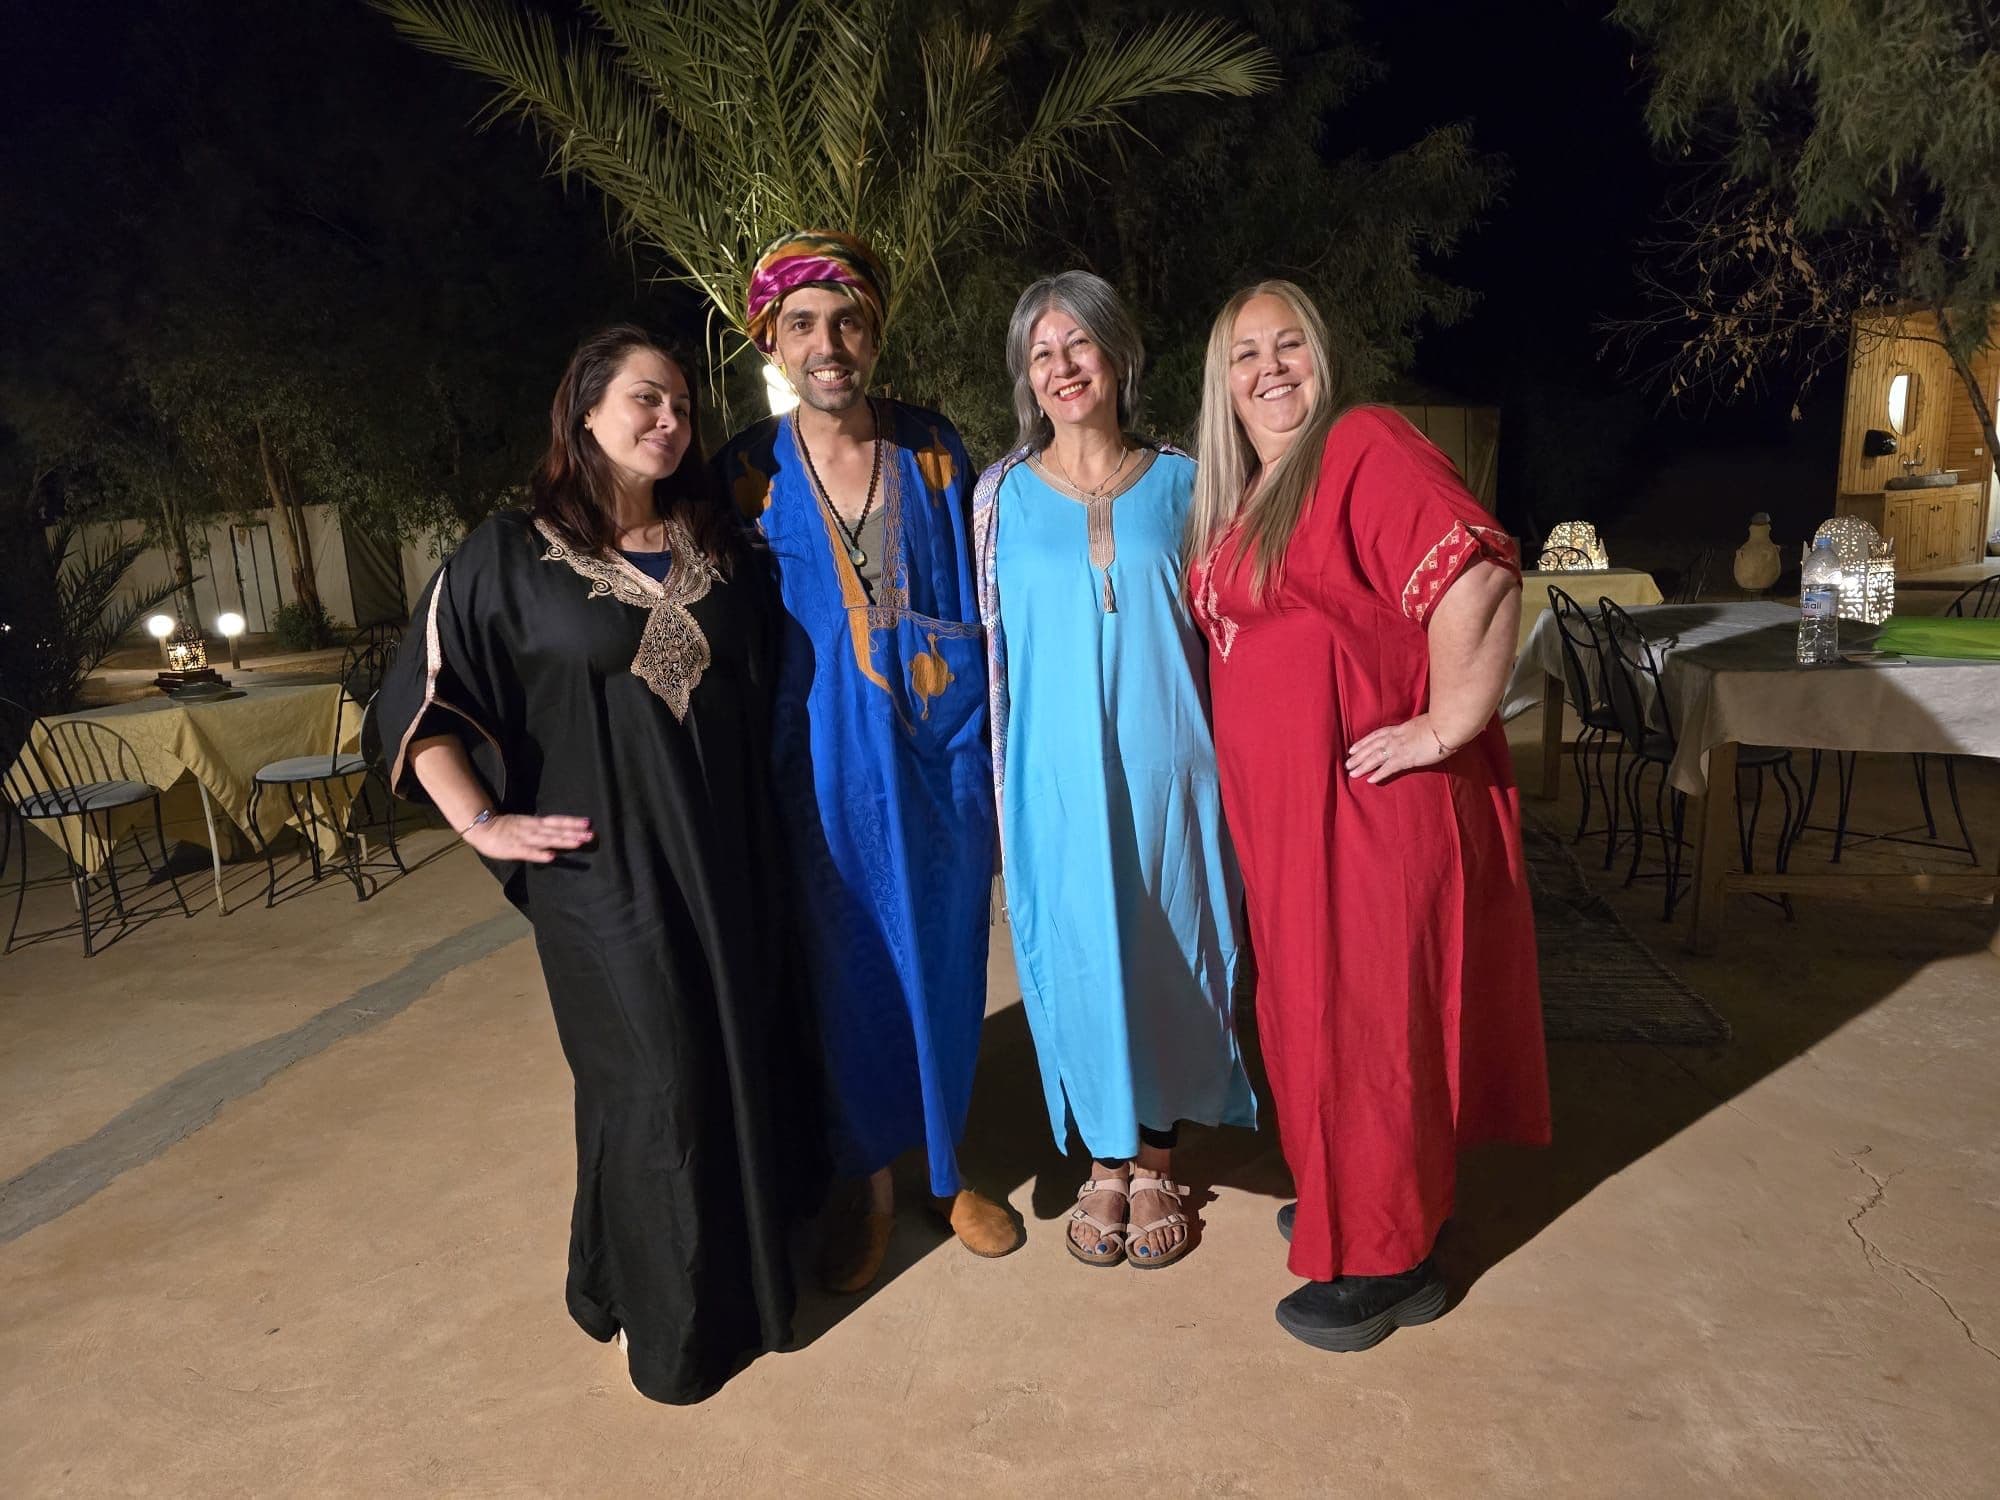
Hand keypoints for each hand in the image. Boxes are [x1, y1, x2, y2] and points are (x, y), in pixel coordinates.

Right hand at [463, 813, 592, 862]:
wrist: (481, 828)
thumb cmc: (505, 828)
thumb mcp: (526, 824)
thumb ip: (542, 829)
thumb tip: (560, 833)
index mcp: (535, 823)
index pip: (556, 821)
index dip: (572, 822)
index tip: (588, 823)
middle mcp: (532, 829)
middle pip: (555, 830)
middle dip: (573, 833)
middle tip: (591, 835)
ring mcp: (524, 838)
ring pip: (546, 839)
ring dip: (562, 841)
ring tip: (578, 843)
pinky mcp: (514, 849)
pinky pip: (529, 852)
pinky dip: (540, 854)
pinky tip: (552, 857)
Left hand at [1345, 715, 1451, 784]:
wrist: (1447, 725)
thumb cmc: (1441, 723)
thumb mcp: (1424, 723)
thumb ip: (1417, 729)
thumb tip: (1418, 732)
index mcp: (1400, 728)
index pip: (1376, 735)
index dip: (1363, 742)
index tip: (1353, 748)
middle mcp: (1396, 738)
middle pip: (1371, 747)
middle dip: (1358, 756)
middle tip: (1347, 764)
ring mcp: (1399, 748)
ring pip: (1375, 757)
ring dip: (1363, 766)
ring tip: (1352, 773)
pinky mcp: (1406, 758)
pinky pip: (1389, 768)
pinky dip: (1378, 774)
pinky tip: (1370, 780)